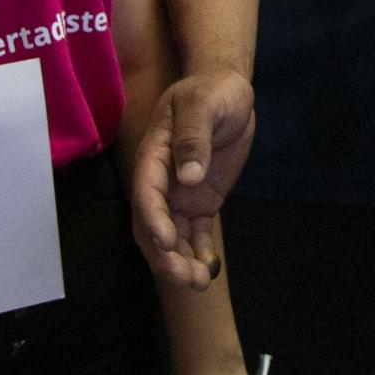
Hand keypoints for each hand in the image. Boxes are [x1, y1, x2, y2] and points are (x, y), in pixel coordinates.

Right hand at [131, 69, 253, 287]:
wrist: (228, 91)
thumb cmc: (212, 91)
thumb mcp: (203, 105)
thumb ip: (194, 138)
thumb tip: (188, 176)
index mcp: (154, 155)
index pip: (146, 192)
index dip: (153, 218)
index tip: (166, 240)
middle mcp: (162, 180)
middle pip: (153, 223)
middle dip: (164, 254)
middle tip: (184, 278)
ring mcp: (180, 193)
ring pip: (173, 235)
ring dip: (181, 261)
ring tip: (199, 283)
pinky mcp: (200, 201)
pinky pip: (197, 232)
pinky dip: (200, 252)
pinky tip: (209, 270)